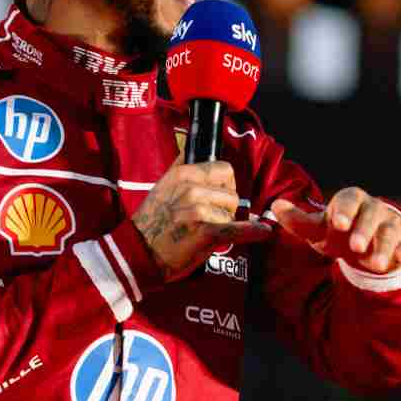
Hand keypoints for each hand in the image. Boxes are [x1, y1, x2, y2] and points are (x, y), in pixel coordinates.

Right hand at [133, 157, 271, 280]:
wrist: (137, 252)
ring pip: (231, 213)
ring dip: (224, 224)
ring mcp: (198, 210)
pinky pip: (236, 229)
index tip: (220, 196)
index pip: (225, 169)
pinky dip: (252, 232)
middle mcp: (191, 188)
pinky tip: (263, 232)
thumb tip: (191, 148)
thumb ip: (179, 167)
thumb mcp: (161, 186)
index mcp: (183, 174)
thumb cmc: (151, 223)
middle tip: (210, 220)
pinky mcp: (205, 233)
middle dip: (226, 208)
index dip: (227, 184)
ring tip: (204, 232)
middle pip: (232, 193)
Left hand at [269, 187, 400, 291]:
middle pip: (373, 215)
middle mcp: (376, 212)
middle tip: (355, 247)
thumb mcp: (319, 229)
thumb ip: (299, 221)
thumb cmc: (340, 233)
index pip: (350, 199)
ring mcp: (393, 231)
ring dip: (386, 249)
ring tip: (375, 264)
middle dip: (365, 230)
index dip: (344, 209)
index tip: (336, 222)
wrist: (369, 244)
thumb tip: (275, 206)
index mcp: (354, 202)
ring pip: (393, 235)